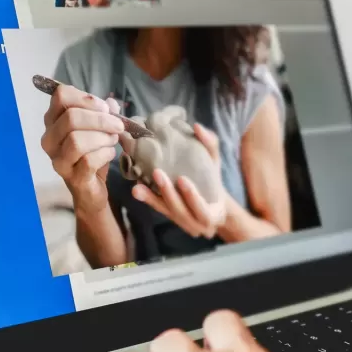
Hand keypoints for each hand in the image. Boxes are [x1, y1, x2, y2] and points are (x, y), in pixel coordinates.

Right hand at [41, 85, 123, 214]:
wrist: (91, 188)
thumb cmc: (92, 153)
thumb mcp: (98, 128)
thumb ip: (103, 112)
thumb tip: (111, 103)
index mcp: (53, 120)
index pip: (61, 96)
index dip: (87, 98)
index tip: (105, 108)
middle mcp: (49, 139)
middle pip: (71, 118)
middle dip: (101, 120)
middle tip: (118, 125)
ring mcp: (57, 159)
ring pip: (77, 140)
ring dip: (102, 138)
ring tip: (112, 141)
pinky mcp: (71, 177)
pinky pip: (88, 160)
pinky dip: (105, 154)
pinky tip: (110, 154)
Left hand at [132, 123, 227, 238]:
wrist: (212, 201)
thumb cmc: (213, 180)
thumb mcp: (215, 163)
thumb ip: (210, 145)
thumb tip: (197, 126)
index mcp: (213, 214)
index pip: (204, 210)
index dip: (192, 197)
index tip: (182, 180)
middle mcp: (197, 224)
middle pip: (181, 211)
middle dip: (168, 194)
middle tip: (158, 173)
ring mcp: (182, 223)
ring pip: (166, 211)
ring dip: (152, 198)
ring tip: (139, 185)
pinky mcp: (170, 217)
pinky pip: (158, 209)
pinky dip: (148, 199)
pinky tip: (136, 189)